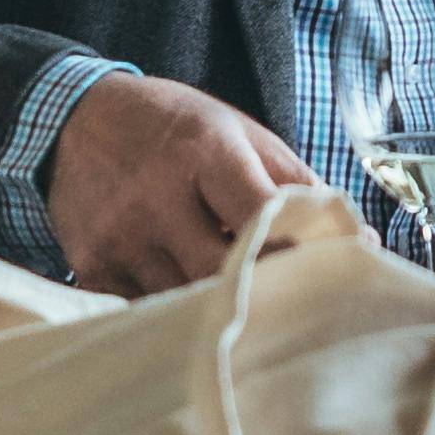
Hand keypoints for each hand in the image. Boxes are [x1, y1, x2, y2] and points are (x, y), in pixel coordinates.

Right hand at [47, 71, 318, 298]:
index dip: (297, 252)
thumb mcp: (240, 133)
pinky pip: (142, 312)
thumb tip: (358, 239)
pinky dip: (170, 316)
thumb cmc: (175, 127)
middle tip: (288, 307)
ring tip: (243, 309)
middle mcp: (156, 194)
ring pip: (183, 301)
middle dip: (260, 291)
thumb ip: (298, 184)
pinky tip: (187, 310)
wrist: (75, 118)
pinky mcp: (91, 265)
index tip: (321, 273)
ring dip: (216, 310)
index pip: (262, 216)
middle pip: (222, 272)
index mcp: (203, 152)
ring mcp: (119, 234)